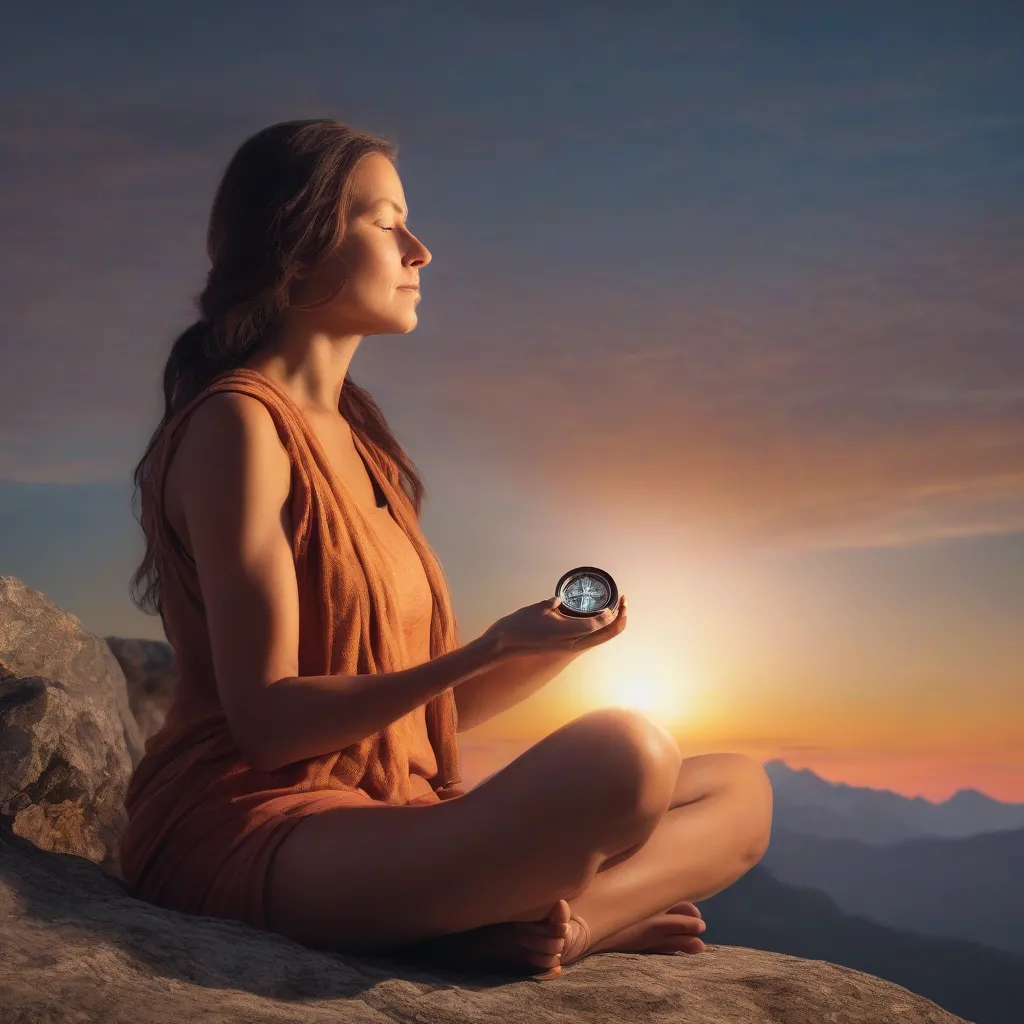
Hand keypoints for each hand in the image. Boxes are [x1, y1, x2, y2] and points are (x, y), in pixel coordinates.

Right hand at [482, 594, 627, 658]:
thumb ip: (554, 604)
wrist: (503, 645)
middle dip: (619, 619)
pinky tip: (590, 618)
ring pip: (598, 638)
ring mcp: (568, 648)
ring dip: (607, 625)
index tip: (618, 598)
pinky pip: (586, 639)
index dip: (613, 610)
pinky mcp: (561, 649)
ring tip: (611, 609)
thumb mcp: (540, 608)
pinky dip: (594, 629)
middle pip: (607, 634)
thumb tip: (560, 601)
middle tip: (623, 604)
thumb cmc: (520, 625)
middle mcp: (574, 643)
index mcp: (572, 632)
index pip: (602, 622)